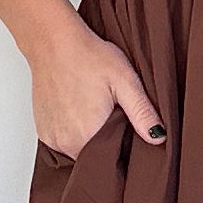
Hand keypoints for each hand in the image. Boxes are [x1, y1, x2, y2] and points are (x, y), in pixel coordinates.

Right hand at [30, 18, 164, 161]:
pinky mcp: (43, 130)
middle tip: (112, 113)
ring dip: (89, 137)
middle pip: (94, 156)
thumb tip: (159, 137)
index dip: (122, 149)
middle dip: (107, 142)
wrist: (52, 41)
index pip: (111, 161)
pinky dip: (73, 130)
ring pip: (79, 149)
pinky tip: (79, 109)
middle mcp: (65, 142)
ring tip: (95, 109)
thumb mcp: (125, 81)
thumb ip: (142, 112)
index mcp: (87, 136)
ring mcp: (51, 137)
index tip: (127, 129)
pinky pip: (64, 141)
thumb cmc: (88, 56)